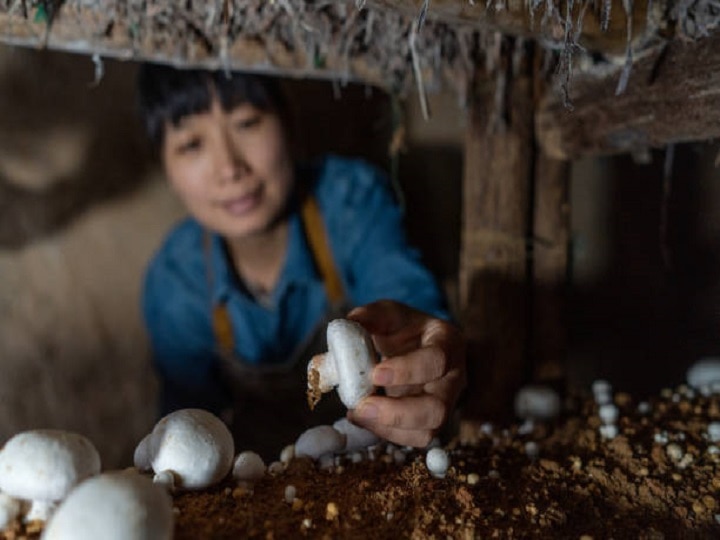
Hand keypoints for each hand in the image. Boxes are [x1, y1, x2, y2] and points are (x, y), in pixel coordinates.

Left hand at [346, 300, 465, 446]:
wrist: (415, 346)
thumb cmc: (404, 328)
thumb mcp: (389, 314)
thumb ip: (370, 317)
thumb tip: (346, 325)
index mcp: (448, 343)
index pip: (436, 361)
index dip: (407, 371)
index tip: (375, 374)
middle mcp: (453, 378)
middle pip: (438, 409)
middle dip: (398, 413)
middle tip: (362, 406)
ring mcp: (445, 404)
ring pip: (427, 432)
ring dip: (388, 428)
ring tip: (357, 412)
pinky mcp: (429, 422)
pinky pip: (412, 438)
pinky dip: (384, 432)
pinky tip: (361, 417)